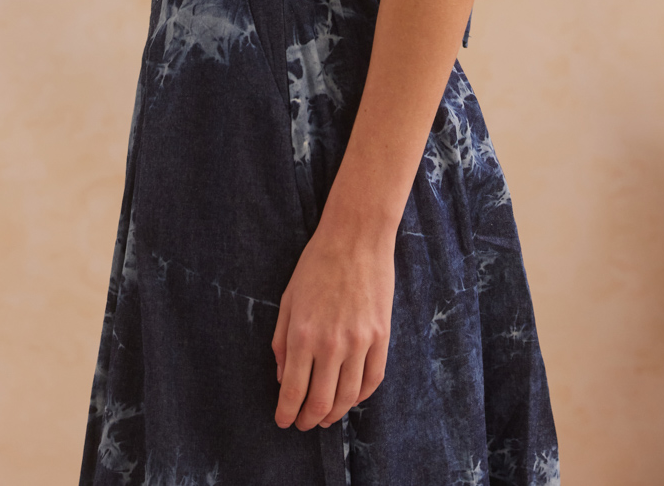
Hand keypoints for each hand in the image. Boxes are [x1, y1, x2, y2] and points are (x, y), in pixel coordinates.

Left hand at [272, 218, 394, 430]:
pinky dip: (361, 396)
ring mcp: (360, 342)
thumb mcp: (289, 299)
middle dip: (309, 420)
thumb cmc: (316, 264)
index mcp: (303, 333)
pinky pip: (373, 380)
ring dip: (335, 414)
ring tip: (325, 418)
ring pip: (348, 397)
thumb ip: (282, 342)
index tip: (283, 421)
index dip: (287, 412)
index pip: (293, 390)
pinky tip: (350, 399)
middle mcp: (331, 344)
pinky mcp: (381, 337)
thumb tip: (283, 379)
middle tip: (303, 425)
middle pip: (321, 402)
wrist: (355, 237)